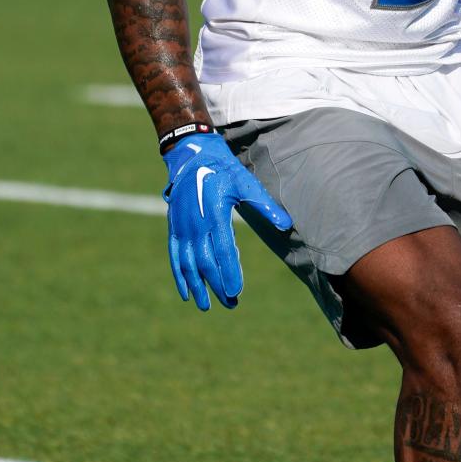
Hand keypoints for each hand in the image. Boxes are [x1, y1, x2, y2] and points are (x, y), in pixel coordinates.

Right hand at [162, 133, 291, 309]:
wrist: (192, 155)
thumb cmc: (223, 170)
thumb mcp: (246, 183)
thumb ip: (265, 205)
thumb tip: (287, 225)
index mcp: (215, 214)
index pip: (224, 251)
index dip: (229, 273)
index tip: (236, 291)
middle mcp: (196, 224)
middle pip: (207, 263)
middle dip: (217, 286)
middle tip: (230, 303)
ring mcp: (182, 227)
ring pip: (189, 264)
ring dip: (197, 286)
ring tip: (206, 306)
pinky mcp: (174, 227)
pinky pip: (175, 256)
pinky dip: (179, 276)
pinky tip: (186, 292)